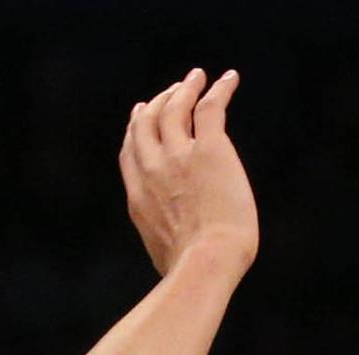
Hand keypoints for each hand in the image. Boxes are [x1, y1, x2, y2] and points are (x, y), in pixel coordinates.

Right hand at [120, 68, 256, 278]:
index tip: (141, 116)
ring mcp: (178, 156)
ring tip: (196, 78)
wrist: (204, 264)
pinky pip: (210, 107)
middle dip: (156, 103)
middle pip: (147, 123)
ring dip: (184, 88)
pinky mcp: (208, 148)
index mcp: (138, 196)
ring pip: (175, 108)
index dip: (136, 129)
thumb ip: (161, 238)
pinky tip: (227, 79)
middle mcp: (153, 169)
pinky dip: (218, 89)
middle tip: (170, 92)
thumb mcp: (161, 254)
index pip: (131, 152)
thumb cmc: (190, 272)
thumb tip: (172, 255)